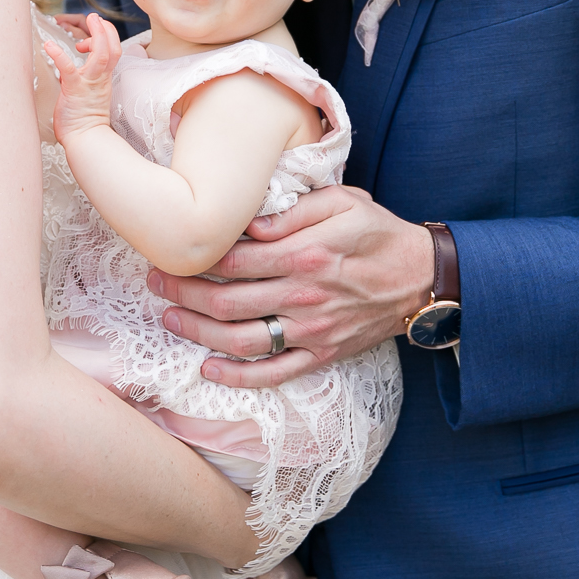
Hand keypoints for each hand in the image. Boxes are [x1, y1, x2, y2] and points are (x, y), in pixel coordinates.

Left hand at [44, 12, 120, 144]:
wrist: (84, 140)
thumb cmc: (83, 121)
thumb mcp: (87, 94)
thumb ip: (83, 79)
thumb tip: (69, 70)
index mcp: (103, 79)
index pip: (113, 52)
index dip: (108, 38)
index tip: (94, 34)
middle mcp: (100, 79)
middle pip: (112, 49)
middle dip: (106, 30)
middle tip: (95, 18)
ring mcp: (89, 83)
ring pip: (101, 55)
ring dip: (96, 35)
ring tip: (88, 20)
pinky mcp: (74, 90)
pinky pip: (68, 68)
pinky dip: (59, 55)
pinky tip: (49, 46)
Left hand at [145, 185, 433, 385]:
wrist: (422, 278)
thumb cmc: (378, 232)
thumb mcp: (342, 201)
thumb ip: (294, 210)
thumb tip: (250, 223)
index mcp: (305, 254)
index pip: (233, 259)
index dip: (195, 256)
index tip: (170, 250)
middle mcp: (303, 297)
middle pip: (227, 301)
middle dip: (183, 293)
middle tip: (156, 282)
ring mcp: (312, 332)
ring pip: (241, 340)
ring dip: (198, 332)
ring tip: (169, 319)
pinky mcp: (322, 355)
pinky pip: (274, 373)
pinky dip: (238, 377)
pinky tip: (208, 369)